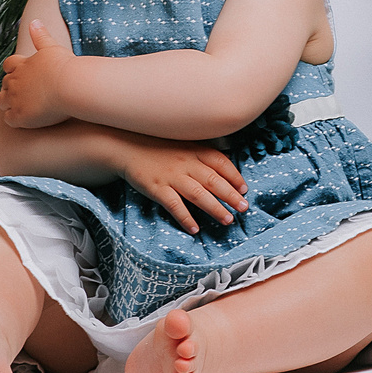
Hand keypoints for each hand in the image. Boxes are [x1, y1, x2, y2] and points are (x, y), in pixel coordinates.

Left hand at [0, 18, 74, 128]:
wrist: (71, 86)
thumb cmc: (65, 67)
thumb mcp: (52, 47)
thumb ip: (41, 35)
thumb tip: (34, 20)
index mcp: (21, 64)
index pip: (8, 65)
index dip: (12, 70)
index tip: (19, 74)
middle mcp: (14, 80)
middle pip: (4, 84)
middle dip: (10, 87)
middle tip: (22, 93)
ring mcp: (15, 99)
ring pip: (2, 101)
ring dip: (8, 103)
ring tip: (19, 107)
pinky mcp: (19, 116)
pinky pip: (9, 119)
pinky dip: (13, 118)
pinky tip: (22, 120)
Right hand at [114, 137, 248, 233]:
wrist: (126, 146)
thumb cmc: (158, 146)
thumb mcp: (183, 143)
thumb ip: (203, 153)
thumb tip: (226, 166)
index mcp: (195, 150)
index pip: (221, 163)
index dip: (235, 176)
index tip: (245, 189)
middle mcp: (186, 163)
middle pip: (214, 181)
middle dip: (231, 196)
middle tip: (244, 208)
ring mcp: (172, 176)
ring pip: (199, 194)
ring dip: (215, 208)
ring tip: (228, 220)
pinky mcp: (157, 188)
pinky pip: (174, 205)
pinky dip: (185, 217)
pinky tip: (195, 229)